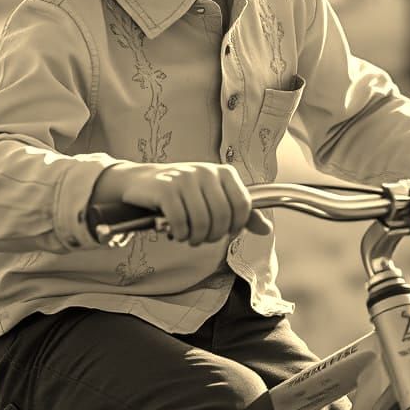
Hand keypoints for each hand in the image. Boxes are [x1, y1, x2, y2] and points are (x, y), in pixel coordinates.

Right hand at [92, 161, 270, 245]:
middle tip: (203, 238)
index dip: (236, 226)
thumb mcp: (214, 197)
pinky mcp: (164, 188)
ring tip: (190, 237)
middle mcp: (206, 171)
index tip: (225, 232)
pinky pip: (179, 221)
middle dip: (214, 236)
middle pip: (222, 216)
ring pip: (201, 221)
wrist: (143, 181)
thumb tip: (266, 230)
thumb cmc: (184, 192)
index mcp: (224, 172)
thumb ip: (241, 213)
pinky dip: (179, 233)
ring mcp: (184, 178)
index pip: (243, 205)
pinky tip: (176, 232)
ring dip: (196, 238)